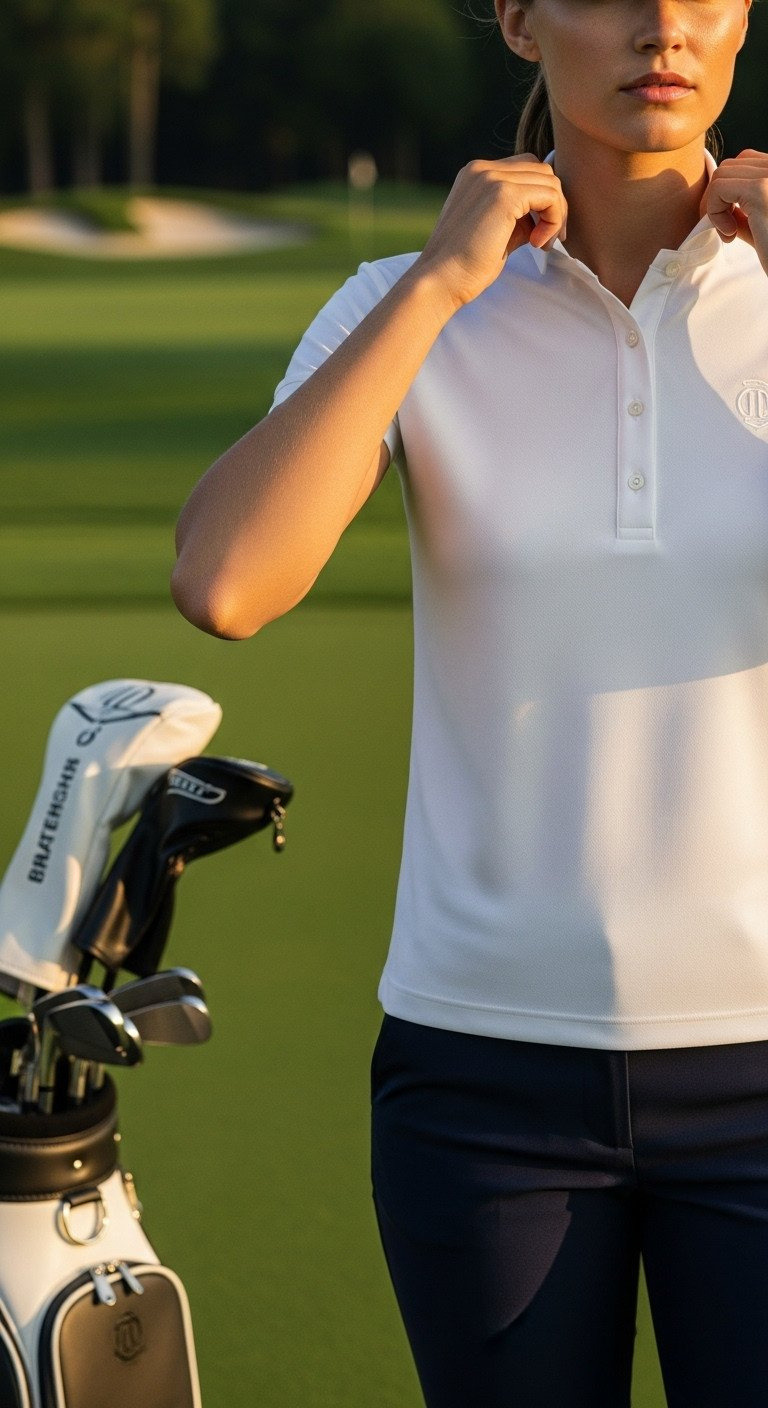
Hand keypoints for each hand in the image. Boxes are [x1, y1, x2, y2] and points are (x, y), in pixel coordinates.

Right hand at [414, 155, 567, 311]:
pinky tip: (537, 244)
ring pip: (549, 180)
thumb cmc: (464, 266)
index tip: (539, 234)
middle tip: (547, 240)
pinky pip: (550, 195)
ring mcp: (492, 178)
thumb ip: (517, 215)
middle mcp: (482, 169)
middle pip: (541, 170)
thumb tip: (546, 214)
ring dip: (556, 214)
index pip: (525, 170)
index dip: (540, 200)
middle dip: (554, 204)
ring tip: (540, 244)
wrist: (440, 280)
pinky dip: (554, 219)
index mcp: (476, 175)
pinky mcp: (504, 194)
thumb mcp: (494, 231)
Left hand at [700, 149, 767, 276]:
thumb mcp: (763, 226)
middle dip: (719, 199)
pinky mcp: (760, 190)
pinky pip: (718, 188)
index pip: (746, 163)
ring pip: (722, 175)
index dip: (730, 191)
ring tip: (731, 233)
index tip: (734, 223)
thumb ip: (746, 212)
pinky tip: (730, 235)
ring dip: (716, 207)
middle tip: (729, 230)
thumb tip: (722, 205)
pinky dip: (715, 212)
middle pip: (731, 166)